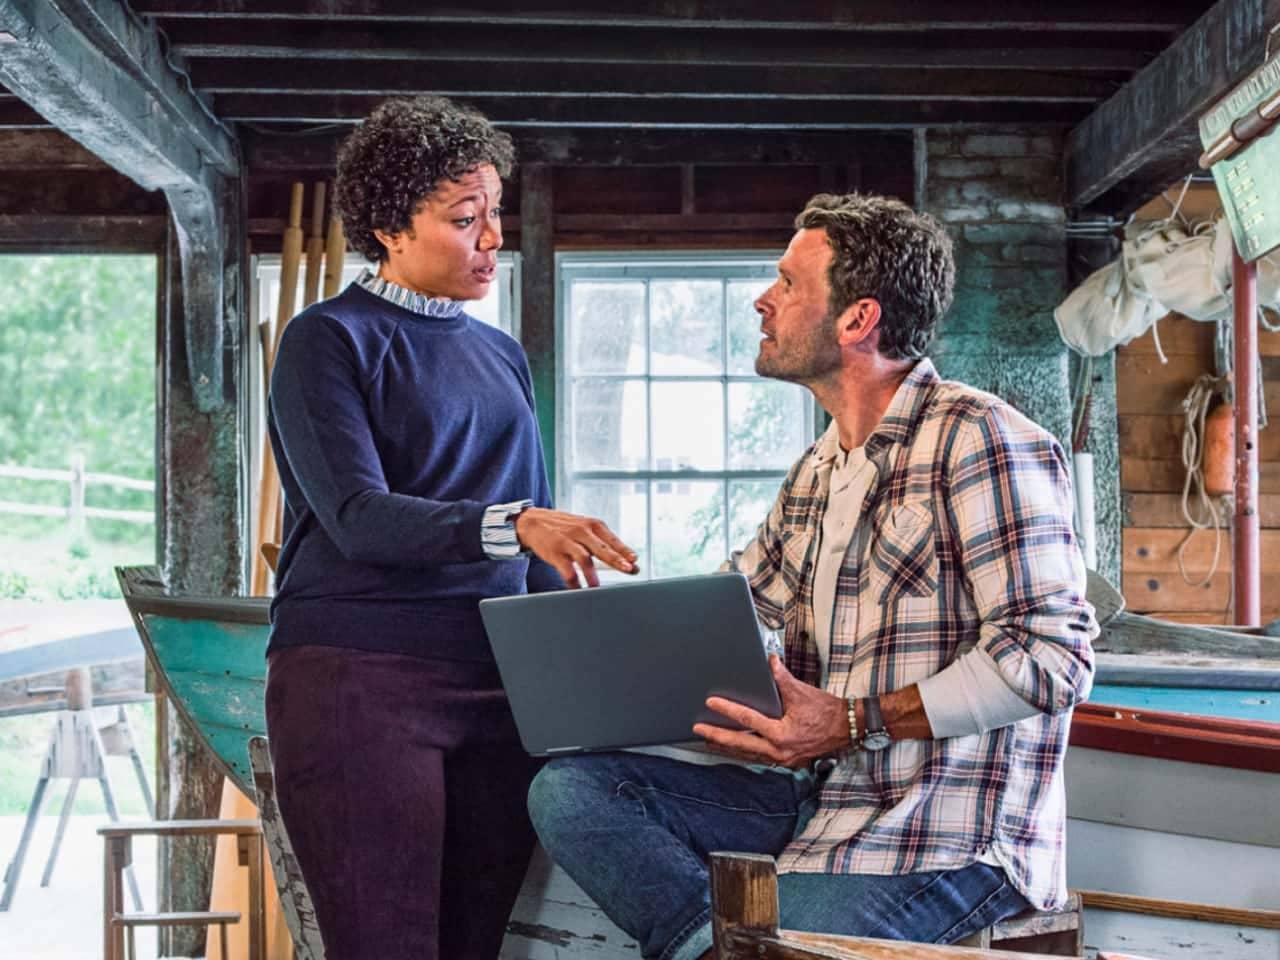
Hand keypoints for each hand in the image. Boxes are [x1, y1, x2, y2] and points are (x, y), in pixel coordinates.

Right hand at [514, 507, 637, 587]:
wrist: (533, 522)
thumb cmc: (564, 527)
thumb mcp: (585, 528)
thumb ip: (603, 542)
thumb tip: (628, 560)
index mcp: (593, 525)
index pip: (612, 540)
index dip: (624, 551)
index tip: (635, 561)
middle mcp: (581, 531)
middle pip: (602, 548)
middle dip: (616, 559)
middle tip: (628, 569)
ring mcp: (567, 542)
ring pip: (584, 559)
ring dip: (593, 575)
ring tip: (599, 587)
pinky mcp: (555, 552)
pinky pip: (567, 570)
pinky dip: (574, 582)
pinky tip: (579, 590)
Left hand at [692, 655, 849, 768]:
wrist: (848, 728)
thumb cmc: (827, 711)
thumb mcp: (802, 692)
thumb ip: (782, 677)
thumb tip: (770, 660)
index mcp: (782, 734)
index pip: (748, 720)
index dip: (727, 709)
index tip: (711, 702)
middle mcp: (780, 751)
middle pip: (740, 744)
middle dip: (717, 736)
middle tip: (698, 729)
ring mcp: (783, 760)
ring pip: (748, 755)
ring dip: (728, 747)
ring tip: (708, 741)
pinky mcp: (787, 761)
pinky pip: (760, 758)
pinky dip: (745, 753)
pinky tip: (735, 749)